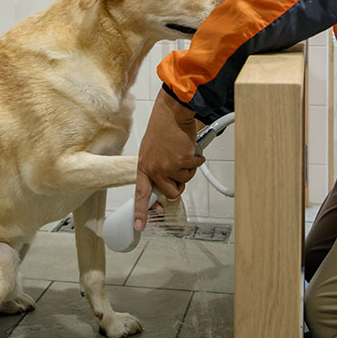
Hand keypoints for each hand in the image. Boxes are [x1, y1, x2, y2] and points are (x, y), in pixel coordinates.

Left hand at [134, 87, 201, 230]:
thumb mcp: (152, 151)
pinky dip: (196, 159)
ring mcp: (168, 166)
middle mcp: (154, 169)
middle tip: (179, 169)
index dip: (141, 212)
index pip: (140, 194)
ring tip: (182, 152)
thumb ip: (156, 169)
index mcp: (144, 166)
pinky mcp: (182, 161)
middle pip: (170, 193)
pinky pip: (194, 168)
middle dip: (179, 184)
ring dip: (188, 168)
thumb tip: (166, 187)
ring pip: (185, 180)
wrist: (172, 112)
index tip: (140, 226)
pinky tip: (189, 148)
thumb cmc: (163, 128)